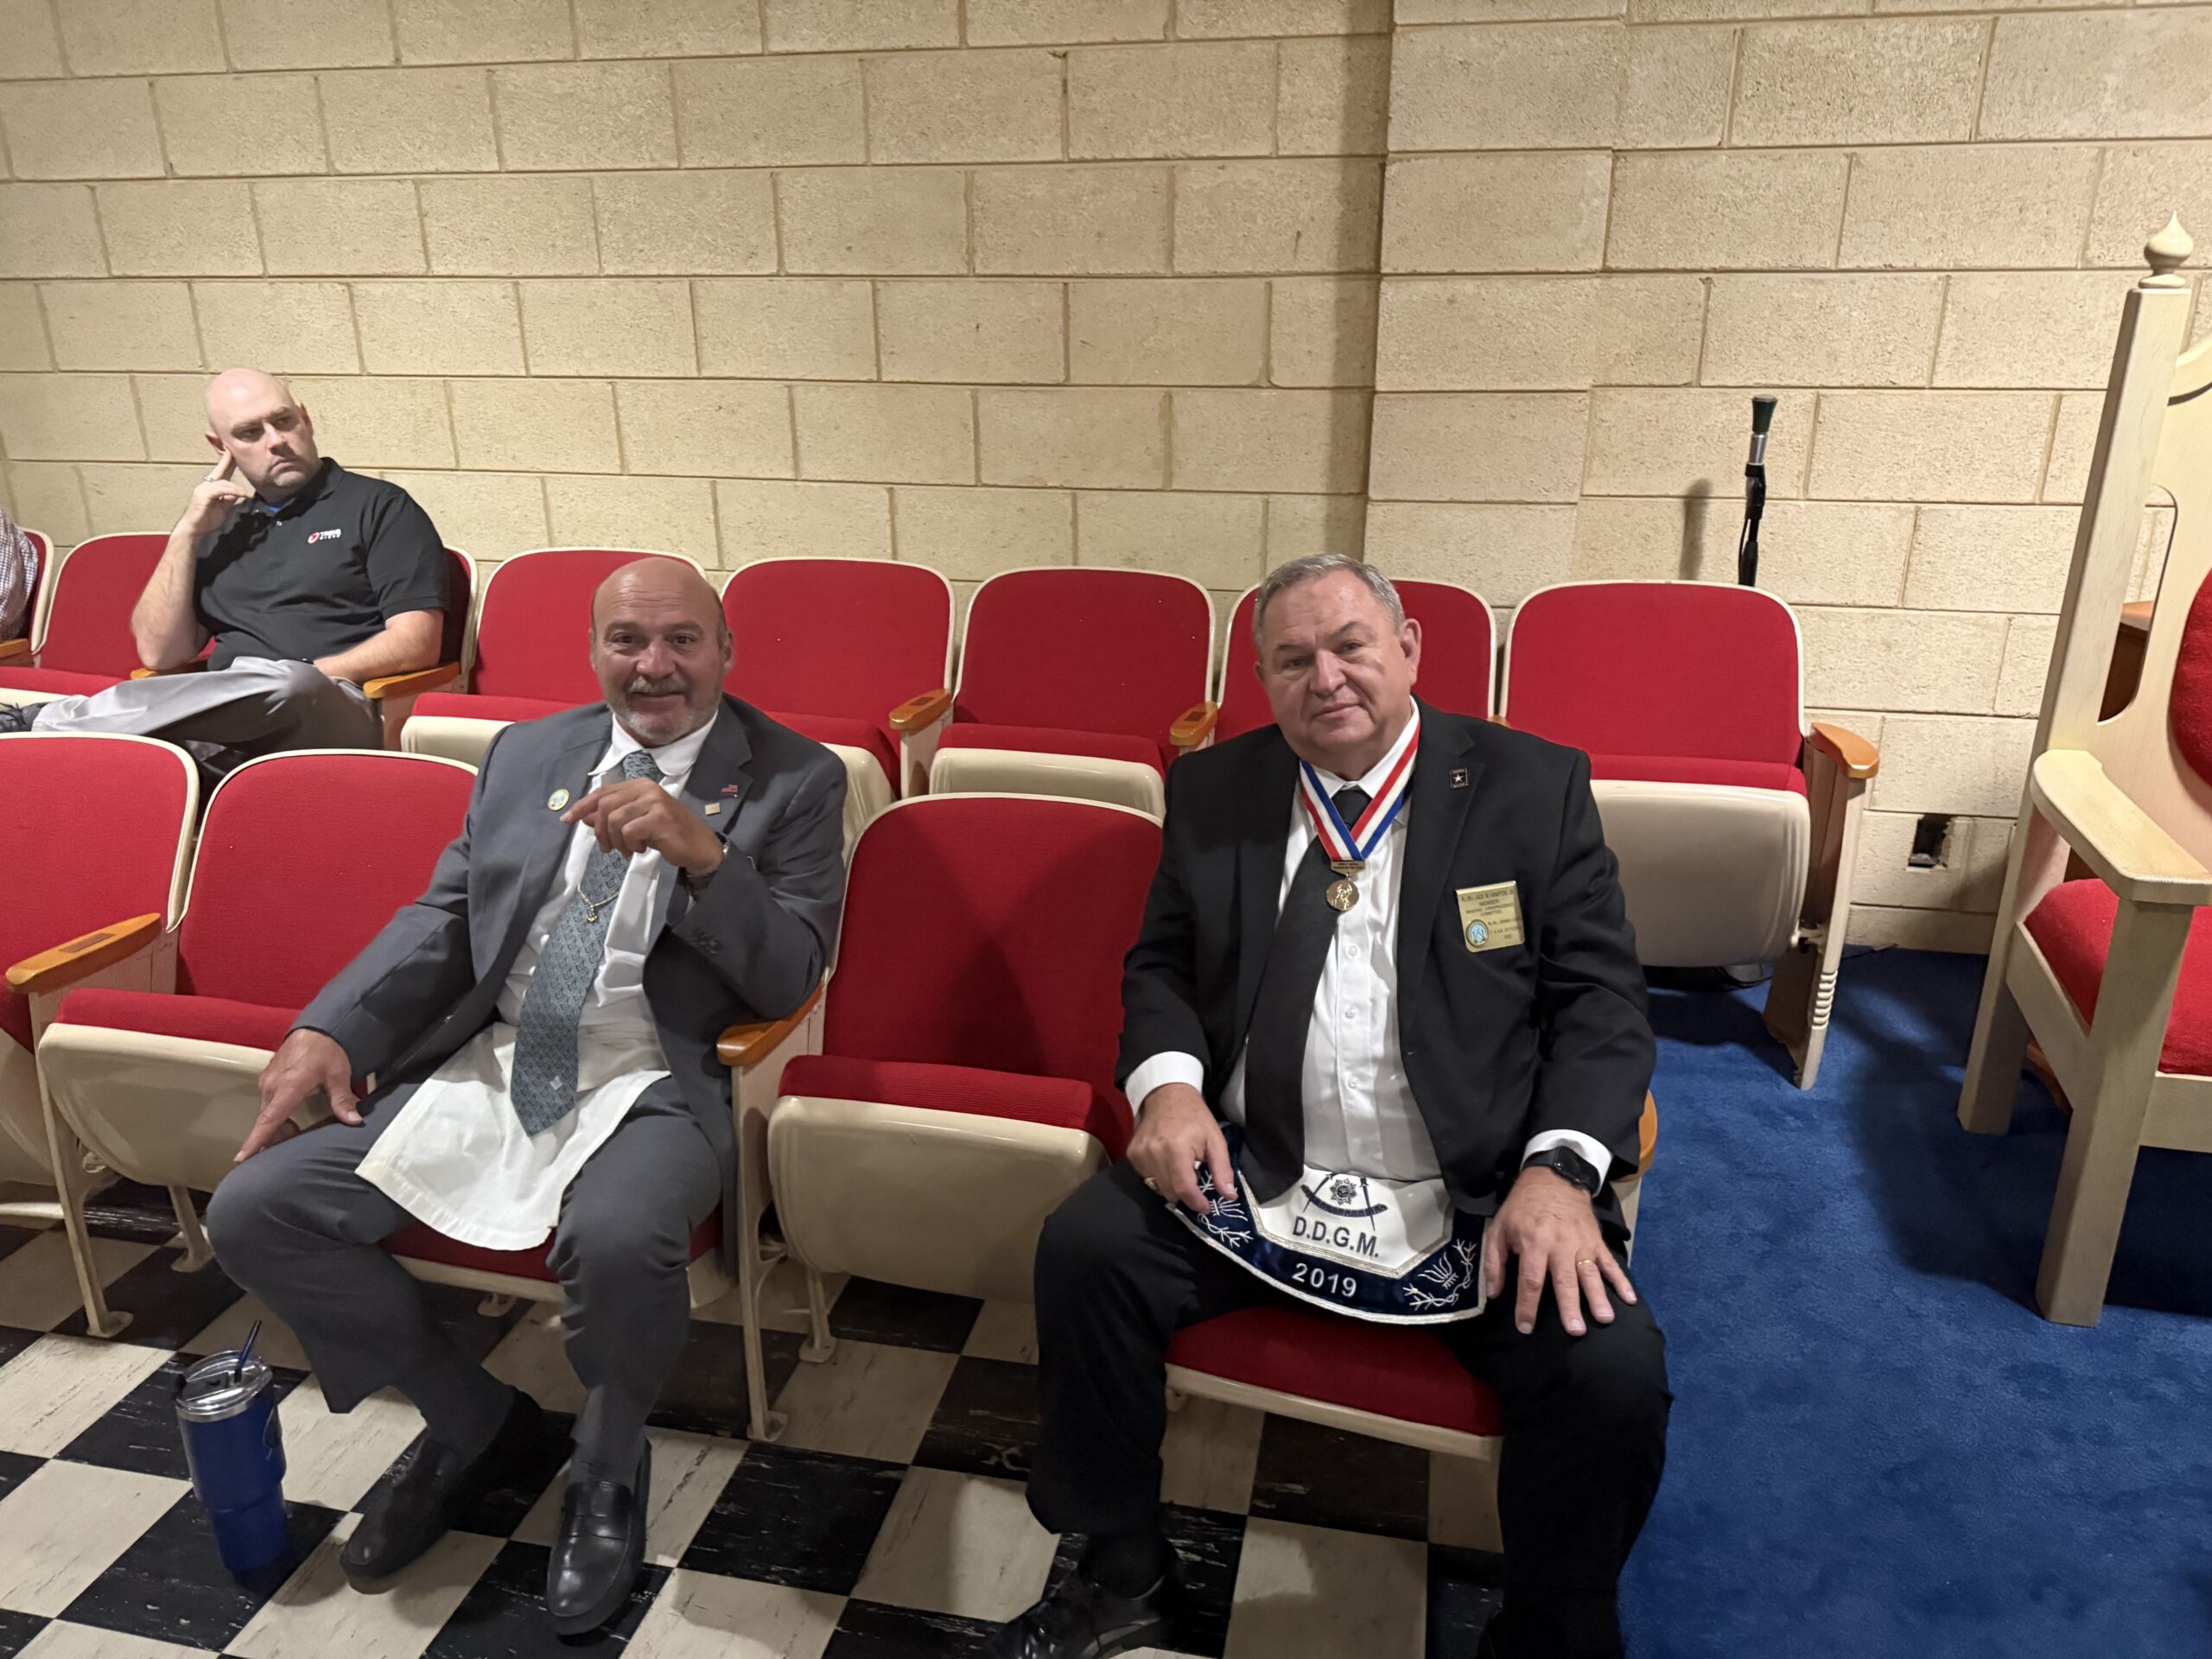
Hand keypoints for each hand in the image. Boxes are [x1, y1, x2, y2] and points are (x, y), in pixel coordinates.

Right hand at [179, 452, 252, 536]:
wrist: (194, 529)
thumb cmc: (206, 519)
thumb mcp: (223, 507)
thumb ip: (229, 499)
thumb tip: (238, 493)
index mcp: (211, 486)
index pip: (222, 470)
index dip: (228, 460)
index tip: (235, 451)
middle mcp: (206, 484)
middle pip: (221, 470)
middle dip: (229, 460)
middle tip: (238, 452)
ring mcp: (203, 489)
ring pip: (224, 482)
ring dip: (238, 488)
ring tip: (248, 494)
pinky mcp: (203, 496)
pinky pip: (220, 490)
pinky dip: (233, 492)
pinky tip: (242, 495)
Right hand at [238, 1029, 358, 1161]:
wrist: (318, 1027)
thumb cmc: (327, 1049)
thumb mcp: (339, 1075)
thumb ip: (342, 1100)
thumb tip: (353, 1121)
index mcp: (288, 1087)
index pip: (268, 1120)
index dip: (256, 1140)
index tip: (242, 1157)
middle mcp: (272, 1085)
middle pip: (266, 1121)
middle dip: (274, 1138)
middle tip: (289, 1149)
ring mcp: (268, 1081)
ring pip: (267, 1112)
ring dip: (277, 1126)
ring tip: (295, 1133)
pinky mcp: (269, 1078)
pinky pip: (268, 1103)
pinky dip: (276, 1114)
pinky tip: (290, 1119)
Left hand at [562, 777, 723, 875]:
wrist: (698, 847)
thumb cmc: (667, 834)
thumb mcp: (635, 825)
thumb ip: (611, 818)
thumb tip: (584, 817)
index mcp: (639, 785)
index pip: (602, 792)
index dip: (582, 806)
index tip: (566, 819)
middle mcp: (646, 788)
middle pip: (605, 806)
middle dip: (600, 831)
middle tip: (607, 848)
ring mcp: (654, 801)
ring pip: (615, 819)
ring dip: (616, 841)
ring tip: (627, 851)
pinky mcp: (659, 818)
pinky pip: (629, 831)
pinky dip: (630, 845)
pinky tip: (641, 849)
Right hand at [1126, 1083, 1234, 1216]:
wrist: (1167, 1094)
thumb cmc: (1195, 1117)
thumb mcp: (1216, 1140)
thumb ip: (1222, 1170)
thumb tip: (1228, 1196)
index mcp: (1176, 1150)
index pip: (1183, 1189)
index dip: (1196, 1203)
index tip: (1206, 1207)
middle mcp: (1153, 1154)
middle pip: (1169, 1192)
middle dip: (1185, 1193)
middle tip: (1195, 1180)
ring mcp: (1139, 1154)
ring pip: (1157, 1187)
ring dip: (1171, 1185)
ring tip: (1181, 1168)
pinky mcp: (1131, 1154)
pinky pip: (1146, 1177)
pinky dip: (1158, 1176)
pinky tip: (1166, 1162)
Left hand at [1482, 1162, 1636, 1337]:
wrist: (1554, 1178)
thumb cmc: (1522, 1207)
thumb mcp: (1499, 1228)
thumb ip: (1494, 1261)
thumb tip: (1495, 1293)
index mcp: (1533, 1242)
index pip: (1530, 1280)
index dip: (1527, 1305)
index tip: (1526, 1327)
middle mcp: (1560, 1245)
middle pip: (1565, 1280)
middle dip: (1570, 1306)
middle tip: (1575, 1331)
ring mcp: (1582, 1243)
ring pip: (1590, 1274)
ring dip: (1598, 1297)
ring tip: (1605, 1319)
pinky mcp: (1596, 1241)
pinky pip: (1610, 1263)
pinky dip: (1621, 1281)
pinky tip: (1630, 1299)